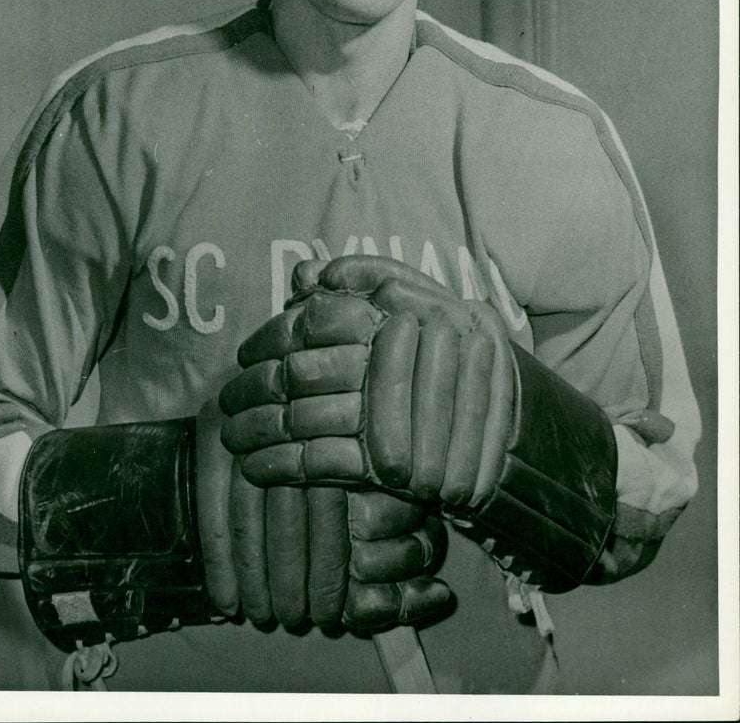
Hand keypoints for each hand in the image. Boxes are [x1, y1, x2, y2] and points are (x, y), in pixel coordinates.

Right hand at [196, 395, 451, 633]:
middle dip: (291, 573)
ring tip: (262, 615)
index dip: (330, 566)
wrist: (306, 376)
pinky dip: (220, 556)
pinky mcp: (214, 425)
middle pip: (290, 506)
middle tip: (294, 619)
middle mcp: (300, 416)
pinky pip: (212, 498)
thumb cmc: (373, 456)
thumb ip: (415, 546)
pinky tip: (226, 599)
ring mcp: (253, 418)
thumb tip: (442, 597)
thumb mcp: (400, 490)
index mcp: (350, 424)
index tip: (333, 612)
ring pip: (248, 504)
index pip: (332, 503)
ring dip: (254, 570)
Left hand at [220, 255, 618, 594]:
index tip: (249, 348)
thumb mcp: (426, 317)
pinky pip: (332, 463)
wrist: (515, 448)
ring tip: (231, 435)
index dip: (284, 330)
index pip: (335, 312)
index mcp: (431, 311)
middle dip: (264, 385)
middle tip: (227, 398)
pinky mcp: (409, 468)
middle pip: (318, 367)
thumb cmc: (457, 374)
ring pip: (320, 417)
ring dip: (266, 429)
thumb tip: (307, 274)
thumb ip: (372, 287)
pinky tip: (259, 468)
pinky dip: (288, 467)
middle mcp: (429, 356)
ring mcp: (416, 416)